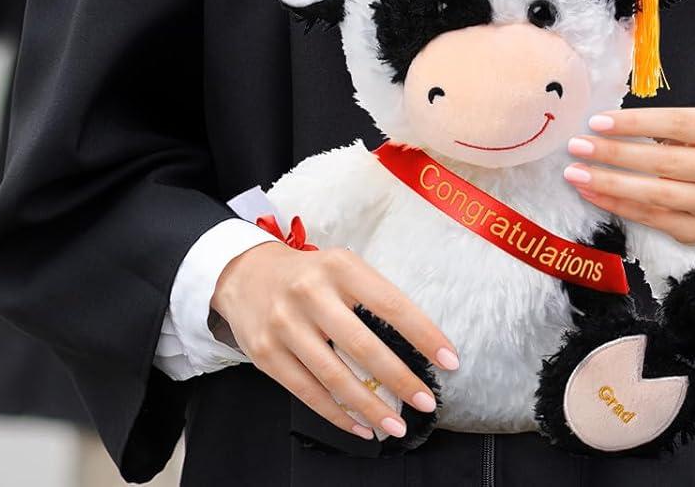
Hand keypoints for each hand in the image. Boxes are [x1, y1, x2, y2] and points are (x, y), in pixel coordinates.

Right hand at [212, 240, 459, 441]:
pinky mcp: (266, 354)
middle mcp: (311, 293)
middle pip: (363, 345)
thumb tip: (415, 344)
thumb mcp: (341, 268)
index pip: (391, 304)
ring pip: (335, 377)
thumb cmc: (308, 274)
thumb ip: (372, 298)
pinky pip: (308, 393)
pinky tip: (360, 426)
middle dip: (400, 379)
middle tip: (426, 402)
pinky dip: (338, 415)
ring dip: (370, 407)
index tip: (449, 359)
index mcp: (340, 267)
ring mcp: (285, 325)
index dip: (423, 334)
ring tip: (395, 426)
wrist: (244, 273)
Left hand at [563, 106, 694, 256]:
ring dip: (610, 183)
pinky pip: (652, 218)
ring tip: (577, 173)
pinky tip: (594, 193)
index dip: (635, 123)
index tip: (597, 122)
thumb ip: (663, 124)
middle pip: (663, 161)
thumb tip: (603, 125)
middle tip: (577, 146)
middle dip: (614, 153)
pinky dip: (618, 205)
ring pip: (655, 194)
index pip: (677, 123)